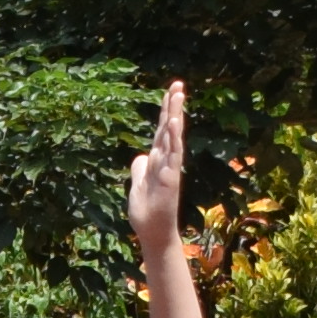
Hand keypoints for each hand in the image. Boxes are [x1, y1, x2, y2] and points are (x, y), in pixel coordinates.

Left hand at [125, 79, 191, 259]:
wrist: (153, 233)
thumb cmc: (148, 212)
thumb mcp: (139, 183)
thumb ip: (140, 168)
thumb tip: (141, 156)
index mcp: (157, 160)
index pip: (161, 130)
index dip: (165, 111)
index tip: (169, 91)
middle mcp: (166, 161)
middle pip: (169, 128)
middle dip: (173, 106)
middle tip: (178, 84)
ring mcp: (170, 168)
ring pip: (173, 137)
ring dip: (175, 116)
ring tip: (177, 96)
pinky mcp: (170, 179)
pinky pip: (173, 155)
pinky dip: (173, 139)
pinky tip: (174, 124)